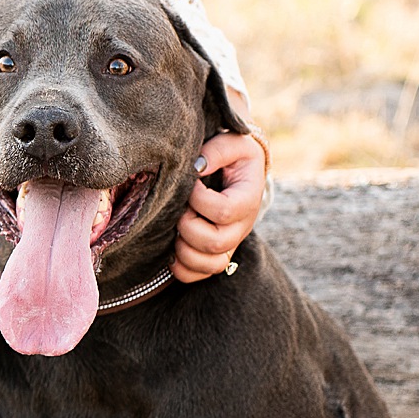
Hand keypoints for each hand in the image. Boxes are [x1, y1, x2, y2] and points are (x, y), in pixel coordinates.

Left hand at [174, 130, 266, 281]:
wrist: (238, 171)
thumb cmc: (232, 156)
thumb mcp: (231, 143)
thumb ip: (218, 149)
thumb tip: (196, 166)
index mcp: (247, 199)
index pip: (224, 211)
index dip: (199, 200)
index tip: (191, 183)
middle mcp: (241, 226)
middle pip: (215, 242)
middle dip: (187, 225)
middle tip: (179, 209)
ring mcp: (229, 243)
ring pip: (210, 264)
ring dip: (184, 250)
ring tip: (174, 229)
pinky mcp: (215, 254)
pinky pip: (200, 274)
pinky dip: (182, 269)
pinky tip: (170, 250)